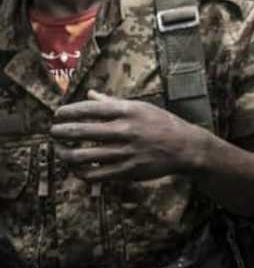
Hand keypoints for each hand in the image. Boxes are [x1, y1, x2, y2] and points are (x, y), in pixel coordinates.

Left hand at [51, 90, 202, 181]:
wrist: (185, 147)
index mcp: (128, 111)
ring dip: (65, 153)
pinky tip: (75, 168)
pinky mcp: (126, 171)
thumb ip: (112, 102)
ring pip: (82, 155)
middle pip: (81, 131)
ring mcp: (125, 152)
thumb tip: (89, 93)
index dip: (68, 111)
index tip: (57, 114)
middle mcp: (125, 130)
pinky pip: (94, 174)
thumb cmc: (162, 124)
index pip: (89, 109)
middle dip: (60, 131)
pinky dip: (79, 172)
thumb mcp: (141, 107)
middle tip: (53, 132)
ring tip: (60, 151)